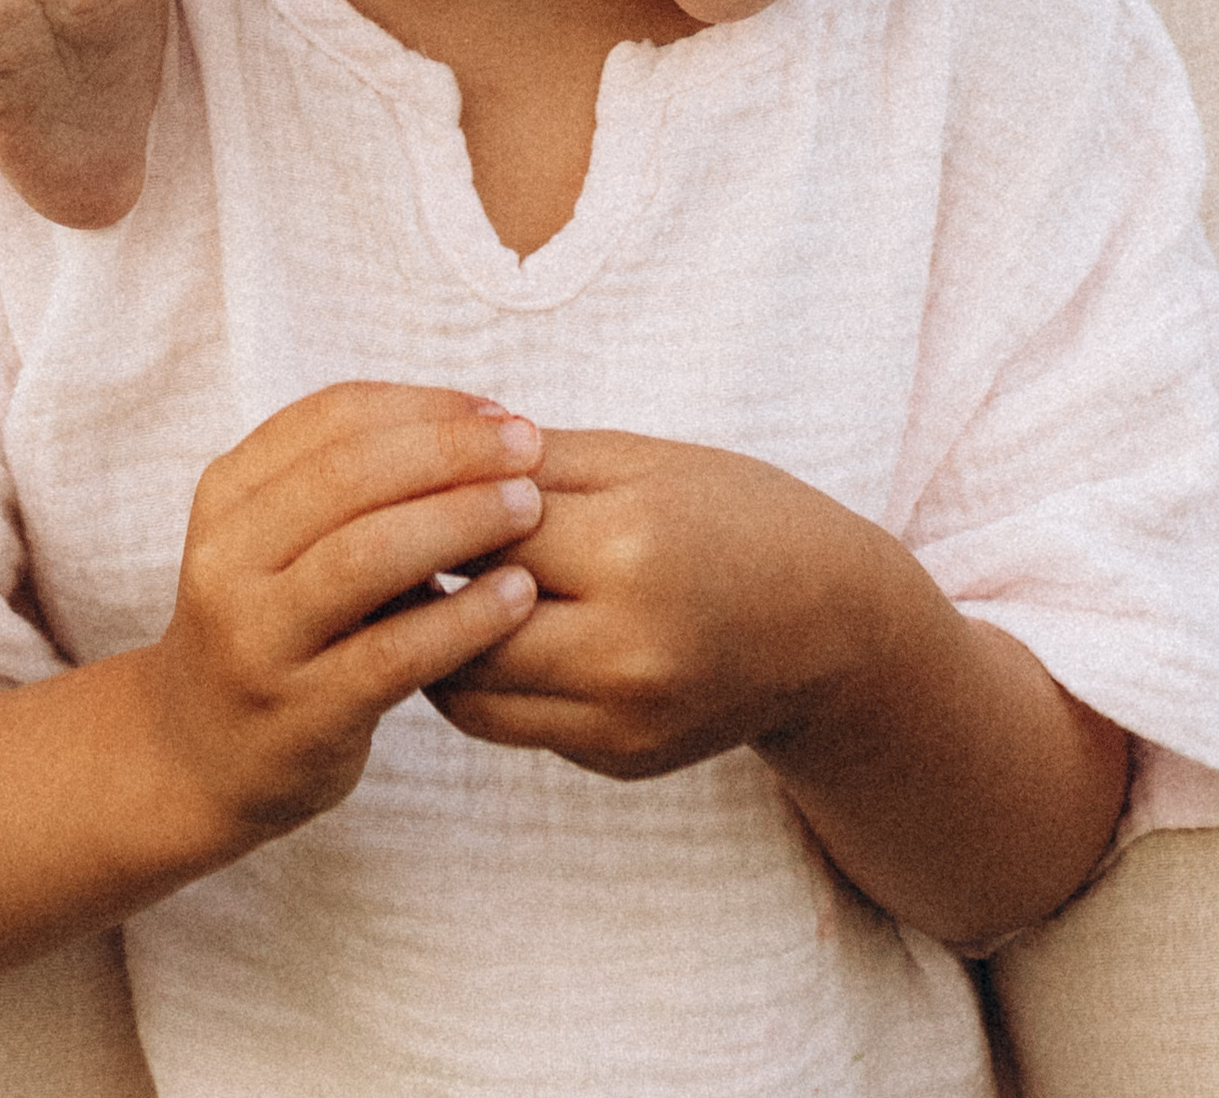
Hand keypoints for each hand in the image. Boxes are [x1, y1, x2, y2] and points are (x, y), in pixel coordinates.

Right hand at [142, 387, 545, 843]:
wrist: (202, 759)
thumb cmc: (279, 624)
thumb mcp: (284, 540)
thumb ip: (354, 485)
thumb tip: (483, 427)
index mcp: (228, 494)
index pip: (333, 417)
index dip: (426, 405)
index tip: (499, 411)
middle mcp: (226, 560)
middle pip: (348, 475)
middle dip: (450, 451)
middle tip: (528, 449)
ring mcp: (257, 641)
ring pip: (365, 555)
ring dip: (460, 520)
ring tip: (529, 508)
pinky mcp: (299, 715)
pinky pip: (392, 653)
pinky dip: (462, 617)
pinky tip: (517, 597)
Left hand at [431, 431, 1129, 946]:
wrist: (836, 627)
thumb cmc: (736, 517)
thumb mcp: (643, 461)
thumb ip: (535, 463)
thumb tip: (428, 456)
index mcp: (632, 548)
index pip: (485, 528)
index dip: (433, 502)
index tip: (393, 481)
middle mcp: (626, 648)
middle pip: (465, 620)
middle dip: (419, 579)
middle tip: (382, 539)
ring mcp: (623, 718)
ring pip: (470, 689)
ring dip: (433, 640)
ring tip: (418, 589)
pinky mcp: (620, 760)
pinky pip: (513, 724)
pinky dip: (481, 680)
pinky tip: (480, 632)